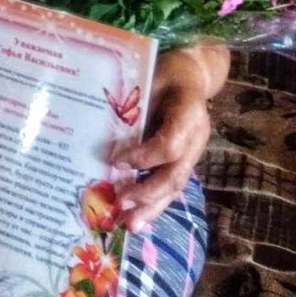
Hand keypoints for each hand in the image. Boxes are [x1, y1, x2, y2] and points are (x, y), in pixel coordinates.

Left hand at [111, 45, 225, 231]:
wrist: (189, 74)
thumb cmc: (163, 71)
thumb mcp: (148, 77)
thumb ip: (131, 103)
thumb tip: (99, 129)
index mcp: (189, 110)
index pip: (171, 142)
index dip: (145, 155)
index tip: (116, 160)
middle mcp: (196, 136)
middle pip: (176, 172)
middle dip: (148, 192)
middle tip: (121, 203)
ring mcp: (193, 151)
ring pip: (175, 185)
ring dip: (152, 207)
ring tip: (130, 225)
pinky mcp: (184, 159)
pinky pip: (170, 183)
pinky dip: (154, 202)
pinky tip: (137, 218)